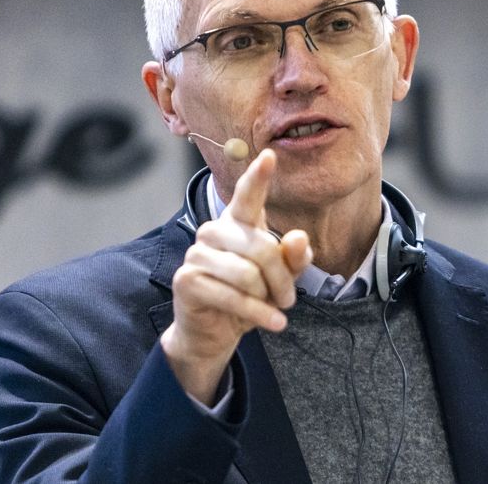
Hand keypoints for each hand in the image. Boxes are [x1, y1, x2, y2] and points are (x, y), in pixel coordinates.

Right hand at [160, 148, 312, 404]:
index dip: (258, 177)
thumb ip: (293, 258)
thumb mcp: (281, 278)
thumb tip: (300, 238)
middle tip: (290, 299)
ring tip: (278, 310)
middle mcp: (214, 230)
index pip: (247, 196)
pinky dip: (258, 313)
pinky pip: (232, 295)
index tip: (270, 155)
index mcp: (238, 223)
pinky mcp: (187, 279)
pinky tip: (274, 323)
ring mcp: (197, 253)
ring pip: (248, 273)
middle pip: (262, 247)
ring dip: (269, 297)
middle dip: (283, 278)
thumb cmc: (251, 296)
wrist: (216, 332)